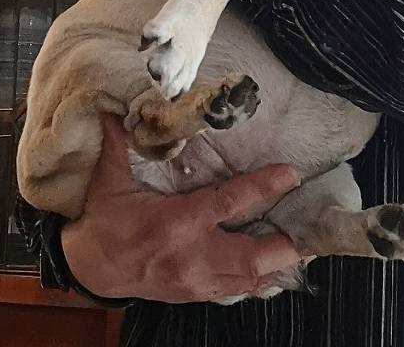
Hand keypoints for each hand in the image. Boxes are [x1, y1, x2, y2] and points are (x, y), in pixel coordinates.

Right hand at [62, 116, 302, 302]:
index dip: (263, 188)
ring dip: (280, 263)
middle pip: (252, 257)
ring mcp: (196, 280)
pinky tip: (278, 265)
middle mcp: (192, 256)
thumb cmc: (105, 223)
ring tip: (307, 245)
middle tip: (314, 228)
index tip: (291, 174)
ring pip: (249, 279)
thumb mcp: (109, 181)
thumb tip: (119, 110)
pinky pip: (237, 289)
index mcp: (176, 223)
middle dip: (286, 245)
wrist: (89, 270)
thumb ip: (121, 145)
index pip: (228, 203)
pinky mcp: (196, 293)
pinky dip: (260, 277)